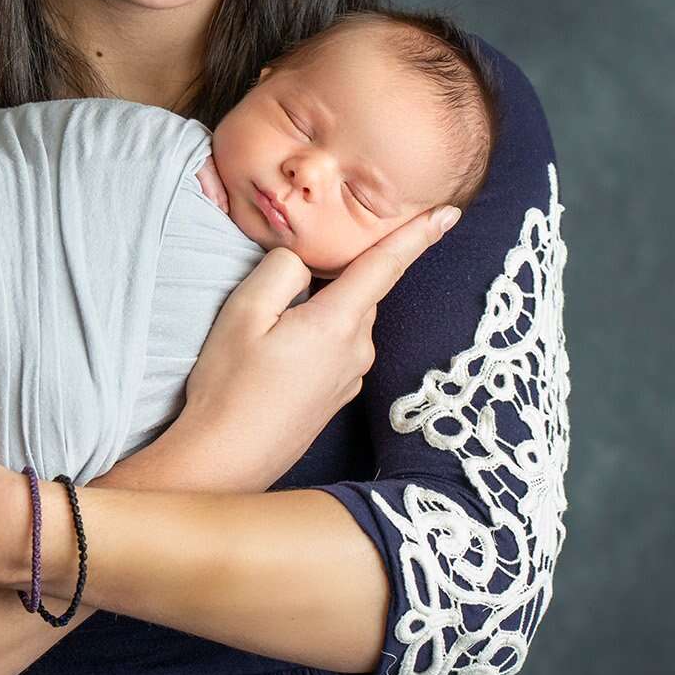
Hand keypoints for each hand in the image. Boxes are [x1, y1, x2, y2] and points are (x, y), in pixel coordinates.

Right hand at [179, 206, 458, 490]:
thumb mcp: (242, 313)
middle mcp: (356, 351)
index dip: (417, 236)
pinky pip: (338, 346)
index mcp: (337, 324)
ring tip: (267, 332)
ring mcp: (351, 377)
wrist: (226, 460)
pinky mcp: (339, 395)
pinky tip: (276, 356)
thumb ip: (281, 270)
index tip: (448, 213)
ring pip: (345, 319)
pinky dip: (317, 337)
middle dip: (332, 278)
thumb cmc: (229, 387)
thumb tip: (304, 262)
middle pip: (358, 291)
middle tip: (282, 292)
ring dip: (320, 311)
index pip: (386, 267)